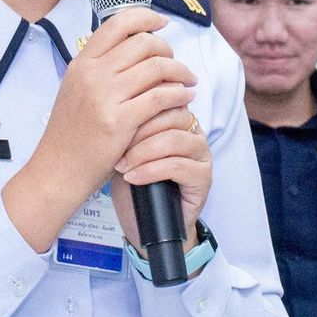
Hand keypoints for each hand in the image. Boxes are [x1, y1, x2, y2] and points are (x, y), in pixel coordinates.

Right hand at [3, 9, 196, 251]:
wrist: (57, 169)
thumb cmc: (71, 133)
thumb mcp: (76, 89)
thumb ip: (100, 67)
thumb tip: (135, 46)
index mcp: (82, 62)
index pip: (118, 23)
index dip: (146, 17)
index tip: (162, 23)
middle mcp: (92, 74)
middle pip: (144, 43)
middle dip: (168, 50)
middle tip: (176, 65)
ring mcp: (105, 97)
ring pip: (157, 67)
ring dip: (180, 72)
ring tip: (187, 82)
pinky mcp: (119, 122)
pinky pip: (160, 97)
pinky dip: (178, 94)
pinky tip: (184, 99)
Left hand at [111, 106, 210, 252]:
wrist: (143, 220)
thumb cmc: (131, 180)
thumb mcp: (124, 147)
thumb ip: (127, 122)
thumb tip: (113, 99)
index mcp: (176, 115)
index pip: (163, 96)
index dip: (138, 108)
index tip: (113, 122)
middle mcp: (193, 130)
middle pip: (171, 114)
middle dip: (138, 130)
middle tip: (115, 147)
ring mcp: (201, 153)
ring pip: (174, 139)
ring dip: (143, 152)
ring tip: (122, 165)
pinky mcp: (204, 176)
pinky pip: (178, 166)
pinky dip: (151, 171)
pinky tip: (133, 177)